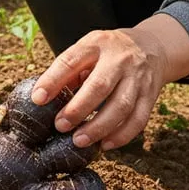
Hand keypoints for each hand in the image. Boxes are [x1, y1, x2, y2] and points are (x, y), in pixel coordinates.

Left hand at [30, 14, 188, 149]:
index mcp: (95, 44)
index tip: (37, 99)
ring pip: (122, 106)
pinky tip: (105, 145)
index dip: (52, 80)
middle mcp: (119, 59)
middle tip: (60, 126)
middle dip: (78, 109)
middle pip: (100, 86)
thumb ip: (68, 71)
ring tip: (79, 141)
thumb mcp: (87, 50)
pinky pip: (139, 119)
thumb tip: (43, 98)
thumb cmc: (107, 53)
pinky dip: (122, 135)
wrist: (151, 47)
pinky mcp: (151, 95)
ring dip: (99, 127)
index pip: (70, 61)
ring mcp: (138, 78)